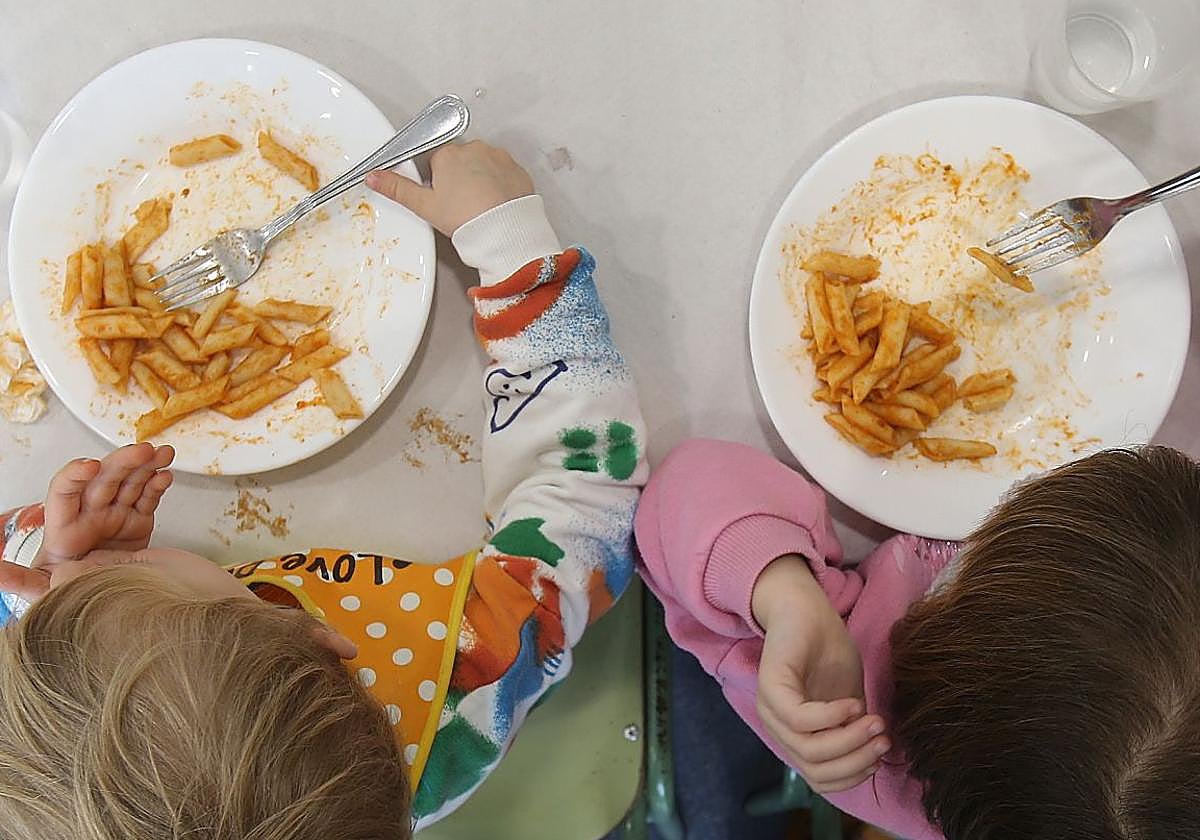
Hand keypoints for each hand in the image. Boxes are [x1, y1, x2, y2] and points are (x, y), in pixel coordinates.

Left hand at [11, 444, 174, 596]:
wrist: (116, 609)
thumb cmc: (75, 596)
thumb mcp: (45, 590)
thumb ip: (22, 581)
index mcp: (65, 527)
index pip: (64, 492)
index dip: (76, 475)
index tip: (92, 466)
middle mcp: (91, 516)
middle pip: (103, 479)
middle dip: (122, 462)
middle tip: (142, 452)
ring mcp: (116, 516)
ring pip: (129, 482)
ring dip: (145, 465)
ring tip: (162, 453)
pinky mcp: (139, 522)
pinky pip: (148, 497)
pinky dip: (158, 484)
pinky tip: (165, 475)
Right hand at [365, 140, 533, 235]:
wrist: (505, 231)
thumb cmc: (467, 218)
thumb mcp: (425, 205)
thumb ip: (397, 188)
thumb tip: (374, 176)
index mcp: (448, 154)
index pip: (433, 159)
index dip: (435, 180)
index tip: (440, 195)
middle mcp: (474, 148)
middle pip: (459, 160)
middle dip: (457, 178)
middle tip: (458, 204)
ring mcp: (498, 157)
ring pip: (482, 165)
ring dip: (479, 179)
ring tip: (477, 205)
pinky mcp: (517, 169)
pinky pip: (504, 173)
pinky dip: (499, 185)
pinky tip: (494, 203)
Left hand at [751, 555, 888, 792]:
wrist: (808, 608)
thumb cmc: (829, 652)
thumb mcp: (850, 700)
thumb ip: (855, 731)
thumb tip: (874, 761)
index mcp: (796, 737)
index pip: (822, 780)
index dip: (855, 775)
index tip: (882, 754)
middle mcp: (778, 729)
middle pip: (816, 770)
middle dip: (856, 761)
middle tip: (883, 739)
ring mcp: (770, 709)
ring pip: (809, 750)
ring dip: (849, 740)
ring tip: (875, 722)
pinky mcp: (770, 686)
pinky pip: (800, 719)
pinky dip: (831, 717)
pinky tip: (853, 703)